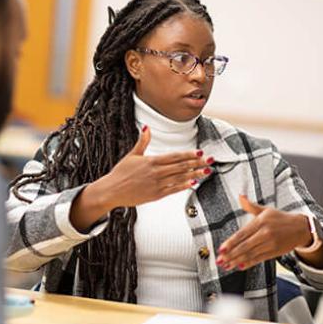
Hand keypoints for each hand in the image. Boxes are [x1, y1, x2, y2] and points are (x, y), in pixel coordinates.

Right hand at [96, 125, 212, 209]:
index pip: (175, 156)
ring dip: (195, 174)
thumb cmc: (121, 173)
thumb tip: (146, 128)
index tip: (200, 153)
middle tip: (210, 161)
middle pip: (181, 166)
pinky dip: (184, 186)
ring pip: (180, 178)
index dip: (189, 155)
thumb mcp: (132, 155)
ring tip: (206, 172)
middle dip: (197, 163)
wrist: (112, 190)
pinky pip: (173, 190)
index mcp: (151, 161)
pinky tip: (193, 183)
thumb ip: (142, 142)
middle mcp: (156, 172)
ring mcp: (157, 184)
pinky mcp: (155, 195)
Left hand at [216, 195, 311, 270]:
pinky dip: (249, 263)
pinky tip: (239, 266)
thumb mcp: (266, 210)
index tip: (221, 249)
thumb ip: (250, 205)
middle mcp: (265, 233)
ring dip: (237, 260)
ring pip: (250, 254)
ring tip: (226, 265)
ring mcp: (270, 244)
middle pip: (244, 246)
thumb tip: (240, 196)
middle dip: (230, 254)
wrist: (301, 228)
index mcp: (260, 222)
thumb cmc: (280, 218)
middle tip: (219, 260)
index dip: (230, 243)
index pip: (242, 234)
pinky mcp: (275, 252)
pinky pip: (259, 259)